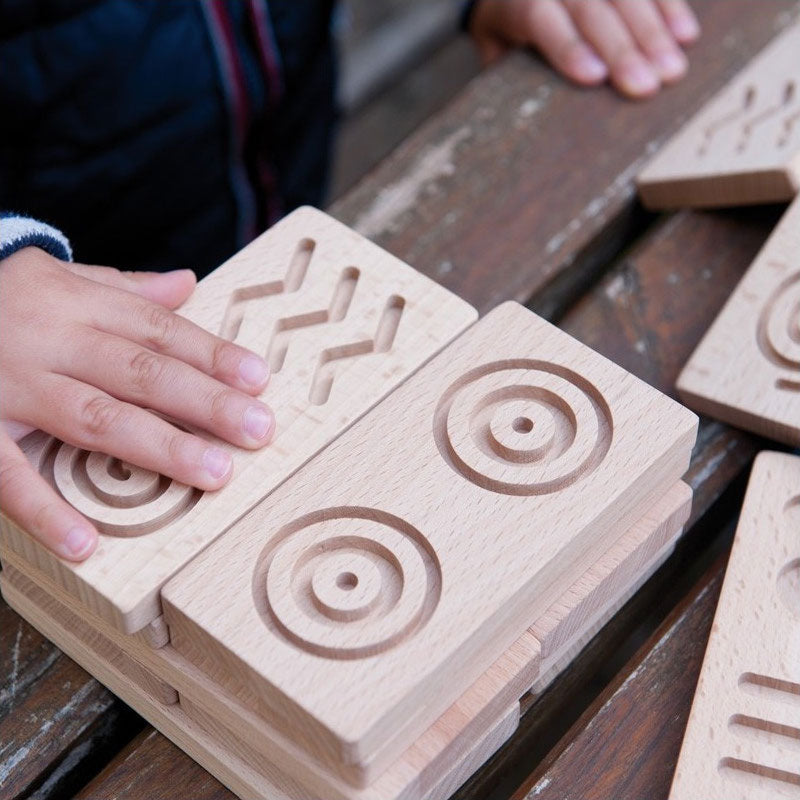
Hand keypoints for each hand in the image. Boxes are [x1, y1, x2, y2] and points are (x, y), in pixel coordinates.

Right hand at [0, 248, 274, 560]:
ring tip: (214, 473)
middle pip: (142, 371)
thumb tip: (186, 284)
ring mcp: (9, 386)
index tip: (259, 379)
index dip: (212, 354)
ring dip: (158, 447)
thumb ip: (122, 288)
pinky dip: (45, 509)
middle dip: (205, 402)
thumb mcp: (55, 279)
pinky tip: (86, 542)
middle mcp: (48, 340)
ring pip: (95, 417)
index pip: (159, 329)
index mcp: (75, 303)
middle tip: (258, 429)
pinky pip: (7, 474)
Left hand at [469, 0, 699, 98]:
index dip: (569, 47)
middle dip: (623, 48)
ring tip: (673, 71)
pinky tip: (686, 35)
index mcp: (519, 0)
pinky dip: (670, 7)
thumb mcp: (491, 48)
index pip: (543, 19)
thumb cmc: (505, 27)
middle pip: (592, 7)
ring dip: (654, 31)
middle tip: (647, 87)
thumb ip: (504, 71)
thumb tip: (516, 115)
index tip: (595, 77)